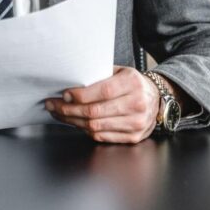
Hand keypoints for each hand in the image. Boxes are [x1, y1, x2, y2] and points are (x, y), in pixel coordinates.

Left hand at [45, 66, 159, 143]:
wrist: (156, 100)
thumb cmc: (132, 84)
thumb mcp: (120, 72)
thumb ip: (100, 75)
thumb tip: (71, 81)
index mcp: (132, 83)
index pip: (103, 91)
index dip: (80, 95)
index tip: (64, 94)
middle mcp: (136, 104)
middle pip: (95, 112)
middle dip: (68, 110)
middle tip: (53, 105)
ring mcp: (136, 123)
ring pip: (95, 127)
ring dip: (72, 121)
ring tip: (59, 114)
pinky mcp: (133, 137)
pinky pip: (102, 136)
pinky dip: (85, 130)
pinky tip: (75, 122)